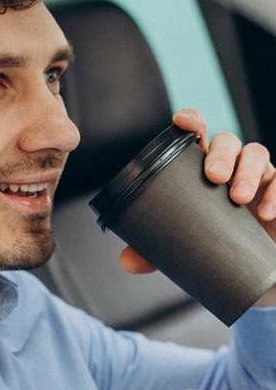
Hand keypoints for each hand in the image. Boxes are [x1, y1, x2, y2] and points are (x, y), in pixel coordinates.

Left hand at [120, 109, 275, 275]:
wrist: (254, 268)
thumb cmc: (214, 242)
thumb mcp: (182, 246)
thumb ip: (154, 251)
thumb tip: (127, 262)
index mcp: (200, 170)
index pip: (196, 136)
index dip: (191, 122)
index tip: (183, 121)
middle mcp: (230, 166)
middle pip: (227, 141)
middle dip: (221, 154)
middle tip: (214, 176)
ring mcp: (256, 177)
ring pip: (256, 153)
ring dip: (247, 171)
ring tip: (237, 198)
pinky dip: (275, 193)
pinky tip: (267, 213)